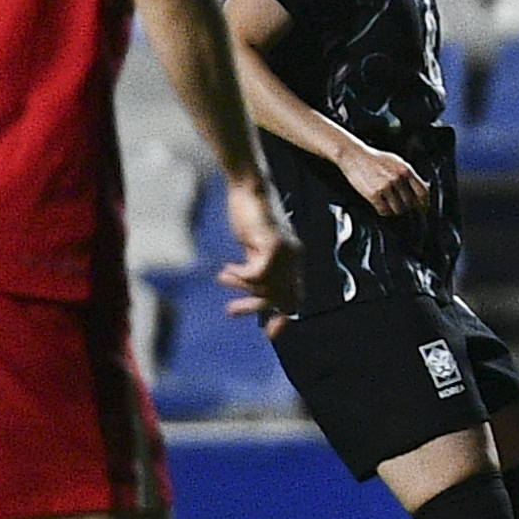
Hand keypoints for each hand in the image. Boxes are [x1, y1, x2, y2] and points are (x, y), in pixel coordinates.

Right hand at [219, 180, 309, 326]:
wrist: (249, 186)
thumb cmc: (250, 214)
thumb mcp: (255, 247)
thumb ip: (257, 269)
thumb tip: (253, 293)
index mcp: (293, 261)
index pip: (296, 298)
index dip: (284, 317)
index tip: (269, 333)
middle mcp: (294, 258)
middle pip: (284, 299)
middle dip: (258, 310)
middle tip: (231, 311)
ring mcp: (286, 252)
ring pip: (268, 289)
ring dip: (242, 290)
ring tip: (222, 279)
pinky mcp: (273, 244)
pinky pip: (258, 275)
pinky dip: (241, 277)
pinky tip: (228, 269)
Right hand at [338, 141, 434, 219]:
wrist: (354, 155)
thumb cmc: (375, 159)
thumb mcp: (396, 162)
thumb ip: (409, 174)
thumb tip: (423, 187)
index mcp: (406, 169)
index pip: (423, 192)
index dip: (425, 203)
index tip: (424, 208)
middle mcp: (397, 178)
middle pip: (411, 203)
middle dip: (410, 209)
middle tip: (406, 210)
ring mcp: (386, 186)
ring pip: (399, 209)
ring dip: (396, 211)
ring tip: (392, 207)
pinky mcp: (374, 194)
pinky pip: (384, 210)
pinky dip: (384, 211)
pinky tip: (382, 207)